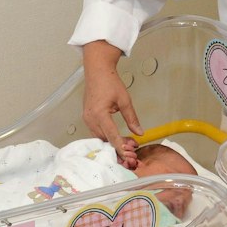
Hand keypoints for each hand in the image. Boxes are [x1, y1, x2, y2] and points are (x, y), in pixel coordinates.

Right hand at [80, 41, 141, 159]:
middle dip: (118, 146)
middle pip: (104, 139)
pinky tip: (116, 137)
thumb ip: (132, 118)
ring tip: (127, 144)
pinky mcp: (86, 118)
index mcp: (100, 114)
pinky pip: (96, 132)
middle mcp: (90, 118)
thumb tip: (140, 133)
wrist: (97, 71)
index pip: (112, 135)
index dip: (121, 147)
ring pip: (99, 137)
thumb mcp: (125, 100)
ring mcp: (86, 119)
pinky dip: (106, 136)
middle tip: (132, 150)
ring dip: (112, 142)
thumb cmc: (110, 82)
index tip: (129, 155)